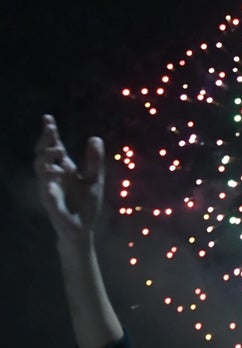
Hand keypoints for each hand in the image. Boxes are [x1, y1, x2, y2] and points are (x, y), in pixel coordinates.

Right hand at [34, 114, 104, 244]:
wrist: (82, 229)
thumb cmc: (86, 204)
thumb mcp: (94, 180)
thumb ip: (94, 162)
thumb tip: (95, 138)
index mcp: (64, 169)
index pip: (54, 148)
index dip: (50, 133)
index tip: (48, 118)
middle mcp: (53, 176)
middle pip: (42, 153)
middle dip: (45, 141)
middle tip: (52, 130)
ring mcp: (49, 188)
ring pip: (40, 168)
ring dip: (47, 157)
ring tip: (59, 150)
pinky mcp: (50, 202)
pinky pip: (46, 190)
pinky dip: (50, 181)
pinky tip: (56, 171)